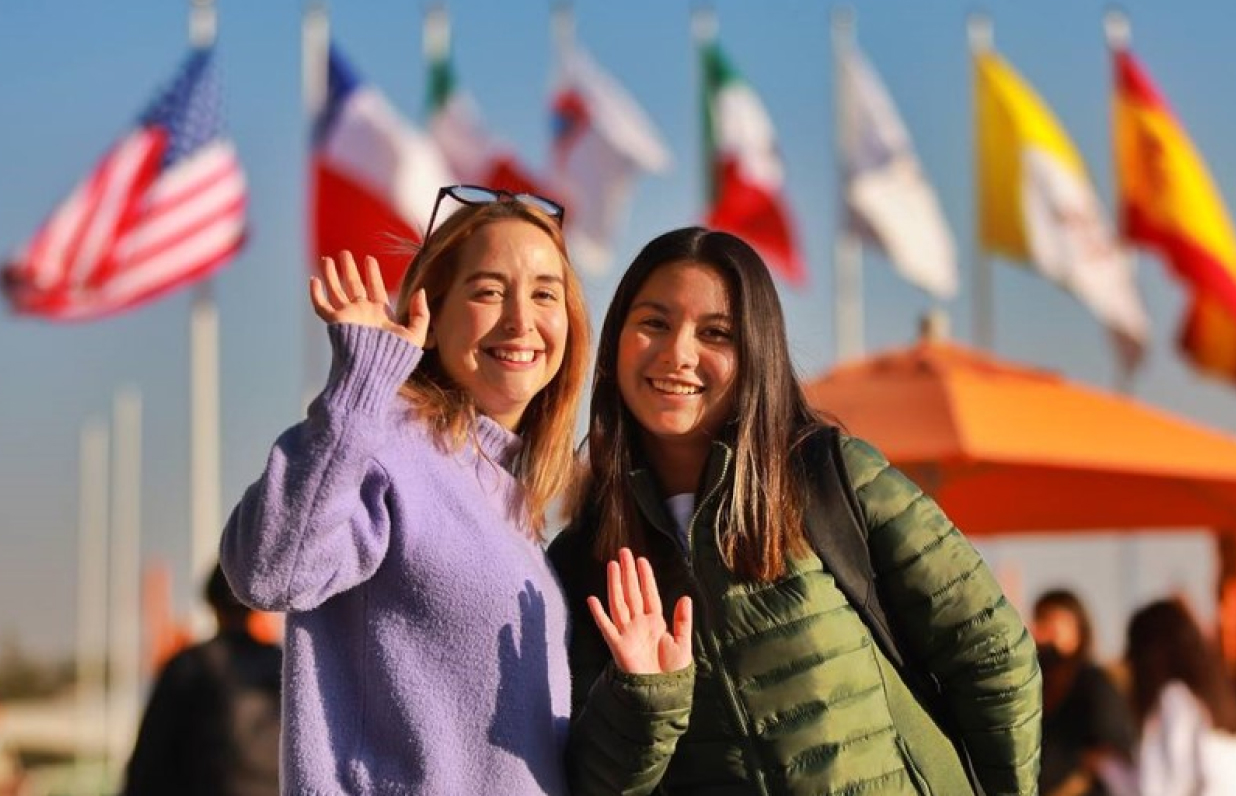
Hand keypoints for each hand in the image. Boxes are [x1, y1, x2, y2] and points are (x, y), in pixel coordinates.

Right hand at [310, 250, 428, 348]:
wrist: (374, 370)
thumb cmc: (396, 357)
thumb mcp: (415, 335)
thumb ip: (421, 313)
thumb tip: (421, 291)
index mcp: (380, 316)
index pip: (374, 289)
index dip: (372, 274)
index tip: (369, 259)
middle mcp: (362, 314)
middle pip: (353, 286)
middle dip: (349, 270)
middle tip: (345, 253)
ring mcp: (349, 318)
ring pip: (337, 291)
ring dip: (332, 275)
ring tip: (329, 258)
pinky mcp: (336, 323)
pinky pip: (322, 306)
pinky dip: (316, 294)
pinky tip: (314, 279)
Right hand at [587, 548, 692, 674]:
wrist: (661, 692)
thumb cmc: (672, 671)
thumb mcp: (683, 644)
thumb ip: (683, 621)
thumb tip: (685, 597)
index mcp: (656, 622)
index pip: (649, 594)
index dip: (645, 578)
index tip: (641, 560)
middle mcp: (639, 624)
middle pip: (632, 593)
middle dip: (628, 573)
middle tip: (624, 552)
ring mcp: (627, 633)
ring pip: (619, 603)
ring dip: (615, 585)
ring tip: (612, 565)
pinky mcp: (618, 646)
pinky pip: (606, 627)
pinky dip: (599, 614)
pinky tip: (592, 600)